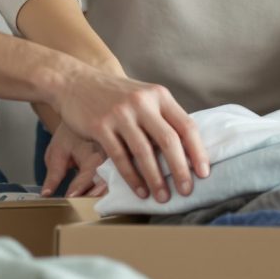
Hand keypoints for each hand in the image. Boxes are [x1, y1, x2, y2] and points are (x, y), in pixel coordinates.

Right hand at [51, 70, 208, 202]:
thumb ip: (162, 116)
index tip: (204, 172)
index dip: (197, 151)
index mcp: (159, 95)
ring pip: (144, 152)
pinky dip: (131, 177)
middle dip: (180, 169)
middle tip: (186, 191)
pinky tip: (140, 190)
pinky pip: (120, 156)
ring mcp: (120, 113)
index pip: (186, 125)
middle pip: (169, 140)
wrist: (76, 81)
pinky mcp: (100, 125)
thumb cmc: (114, 94)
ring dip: (155, 178)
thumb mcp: (144, 96)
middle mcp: (142, 102)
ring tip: (163, 197)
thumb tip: (186, 149)